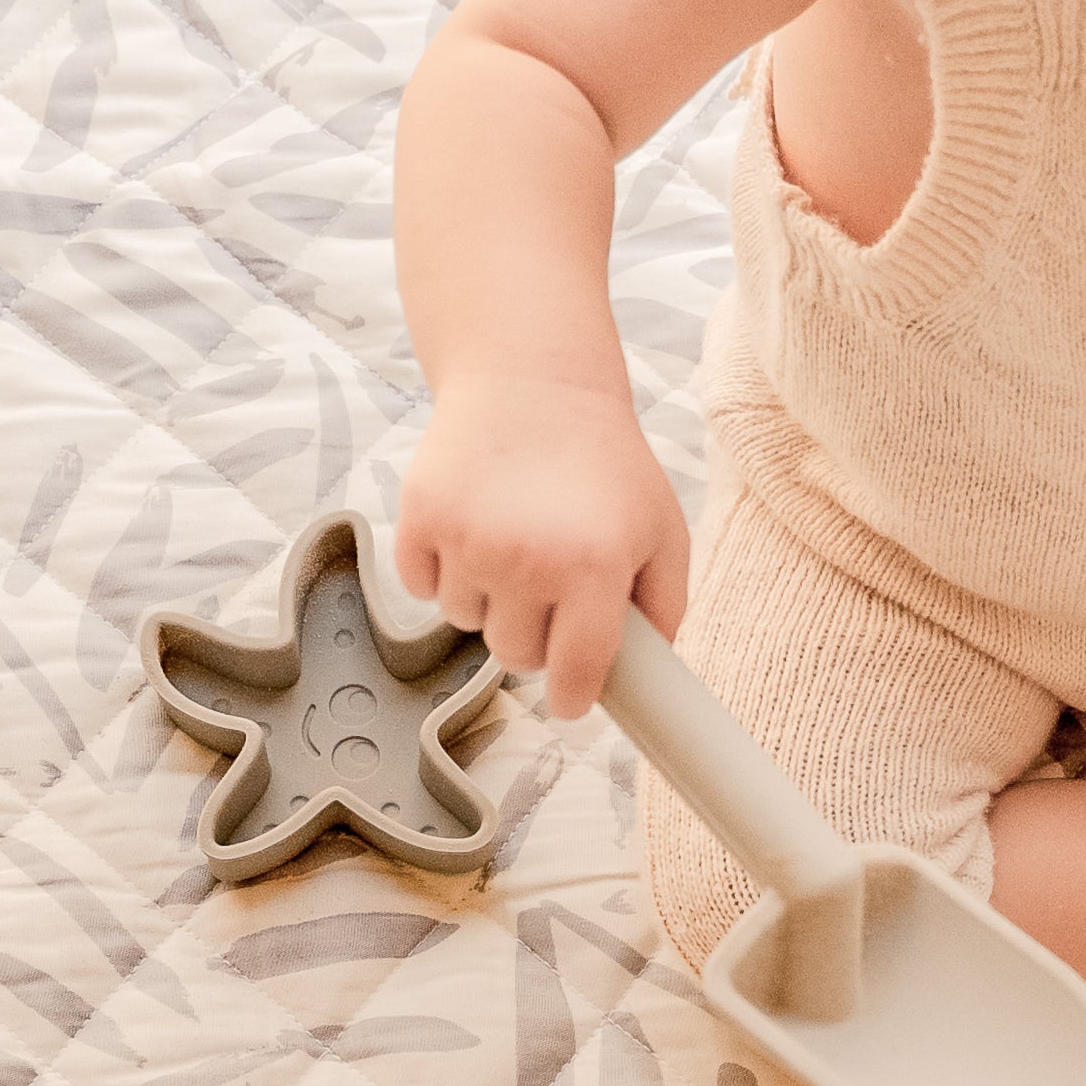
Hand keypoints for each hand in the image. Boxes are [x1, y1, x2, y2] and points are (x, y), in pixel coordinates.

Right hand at [395, 376, 688, 719]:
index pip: (577, 673)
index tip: (569, 703)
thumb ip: (666, 606)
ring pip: (467, 623)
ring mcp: (467, 541)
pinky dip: (444, 573)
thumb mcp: (664, 531)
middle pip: (516, 656)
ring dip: (490, 601)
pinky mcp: (420, 518)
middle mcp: (527, 561)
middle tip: (550, 593)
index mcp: (593, 570)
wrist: (535, 383)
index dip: (573, 698)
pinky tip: (474, 530)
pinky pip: (423, 588)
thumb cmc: (608, 464)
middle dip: (534, 637)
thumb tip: (651, 673)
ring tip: (514, 545)